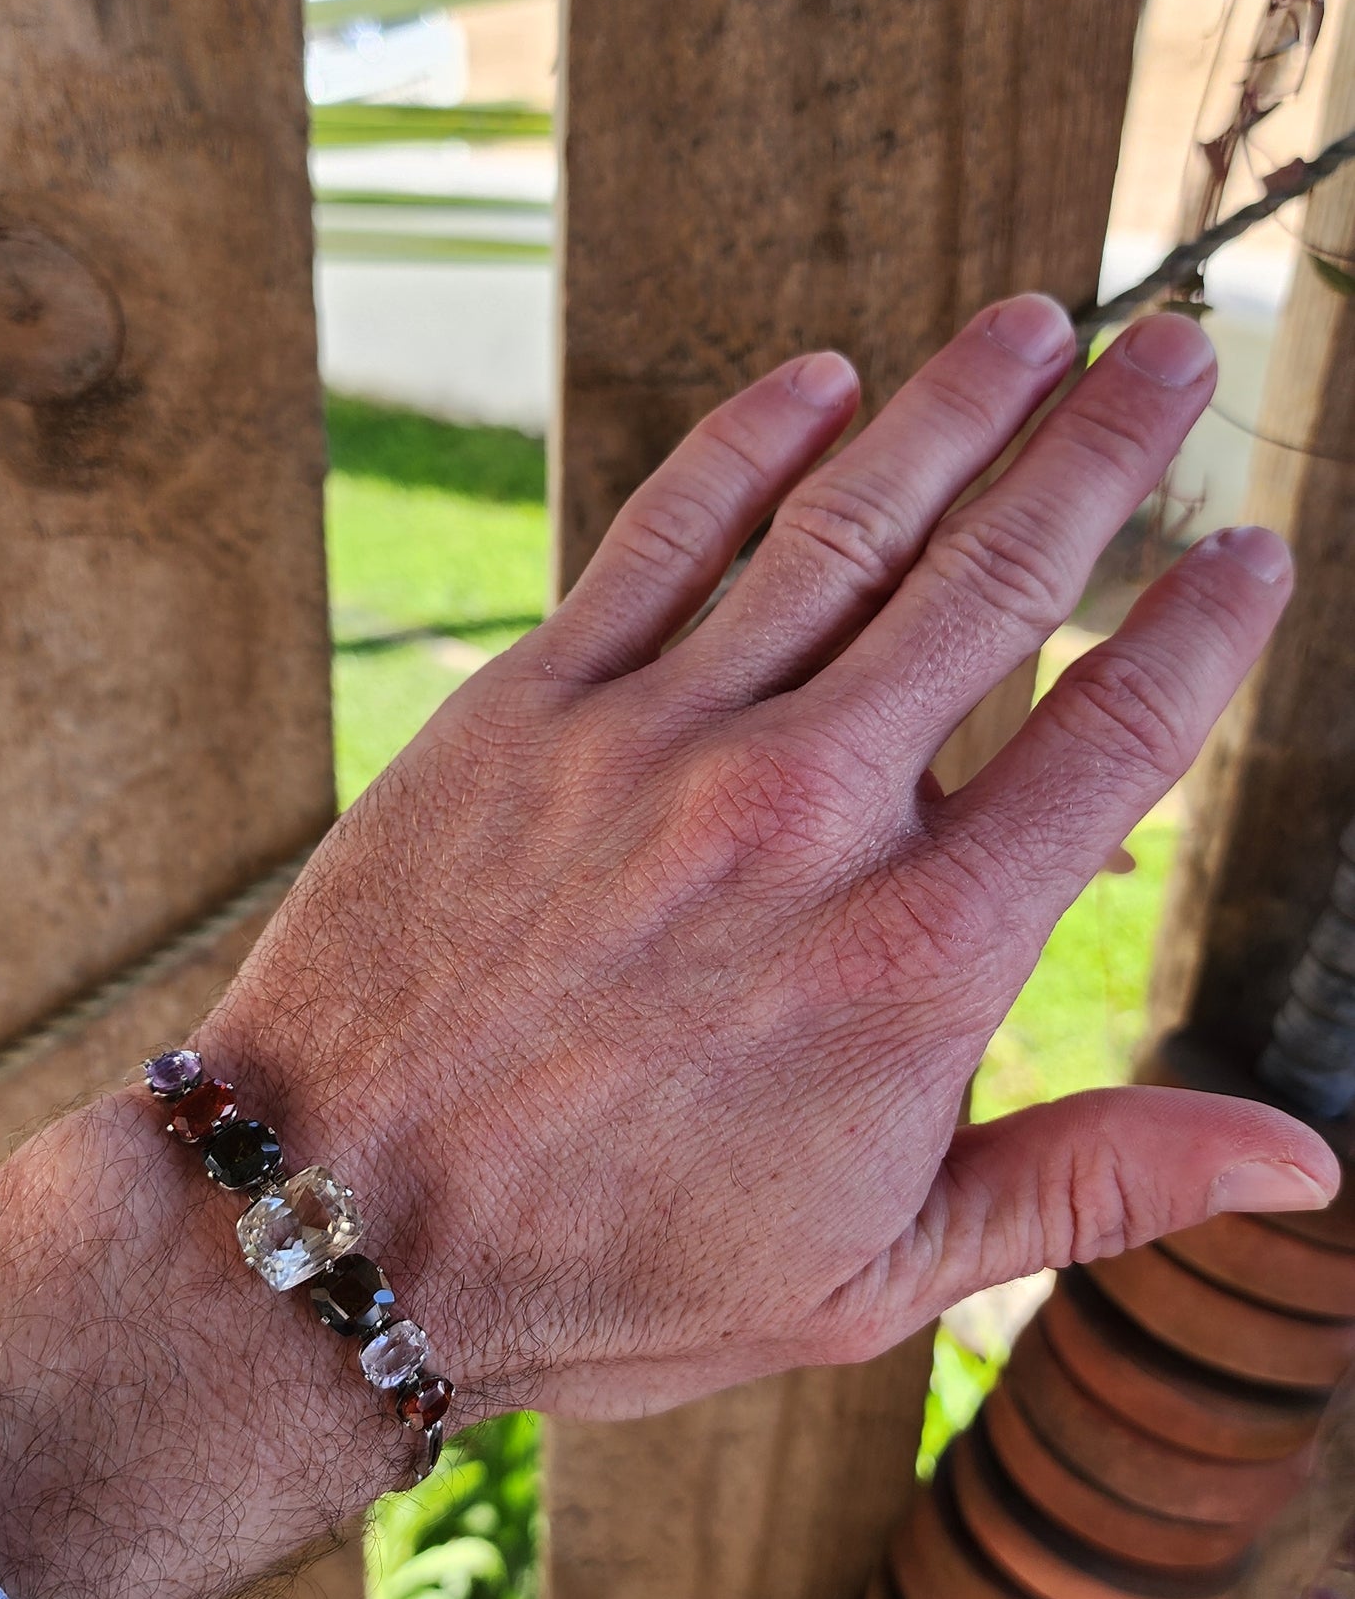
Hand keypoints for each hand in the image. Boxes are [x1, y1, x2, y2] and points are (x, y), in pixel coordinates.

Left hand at [215, 291, 1337, 1431]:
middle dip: (1108, 448)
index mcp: (921, 955)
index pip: (1114, 740)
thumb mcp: (881, 1269)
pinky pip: (666, 531)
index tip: (1256, 549)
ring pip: (848, 523)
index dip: (1203, 630)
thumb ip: (1096, 1180)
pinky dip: (752, 440)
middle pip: (1003, 580)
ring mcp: (666, 739)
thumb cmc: (614, 1274)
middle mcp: (811, 815)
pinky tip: (821, 377)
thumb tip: (1302, 1156)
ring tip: (1034, 324)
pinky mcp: (534, 702)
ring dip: (955, 404)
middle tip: (1174, 351)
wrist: (339, 1230)